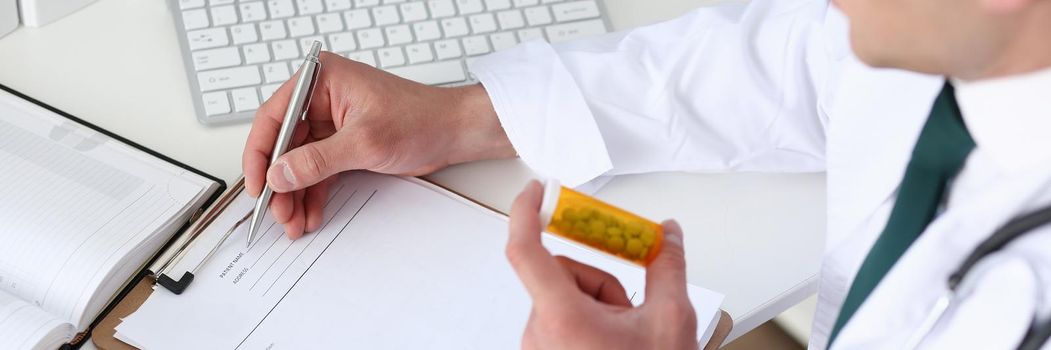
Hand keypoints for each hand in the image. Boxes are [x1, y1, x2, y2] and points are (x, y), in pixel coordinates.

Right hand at [243, 53, 514, 238]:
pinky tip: (310, 214)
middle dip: (281, 182)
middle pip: (285, 144)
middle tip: (276, 213)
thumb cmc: (421, 119)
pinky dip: (314, 193)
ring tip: (293, 222)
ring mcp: (333, 122)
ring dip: (296, 193)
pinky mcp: (345, 143)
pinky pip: (319, 170)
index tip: (257, 184)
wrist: (454, 132)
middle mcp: (323, 98)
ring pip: (300, 162)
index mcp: (322, 80)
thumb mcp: (364, 142)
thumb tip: (280, 174)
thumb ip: (318, 160)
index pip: (274, 116)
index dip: (260, 153)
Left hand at [505, 181, 698, 349]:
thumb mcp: (670, 319)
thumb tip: (668, 236)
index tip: (535, 190)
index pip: (525, 250)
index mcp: (561, 319)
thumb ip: (667, 267)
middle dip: (601, 282)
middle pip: (562, 274)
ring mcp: (538, 349)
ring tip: (626, 336)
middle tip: (631, 309)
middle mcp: (539, 334)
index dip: (524, 212)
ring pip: (563, 298)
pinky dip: (588, 322)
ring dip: (598, 304)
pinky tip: (614, 344)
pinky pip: (560, 320)